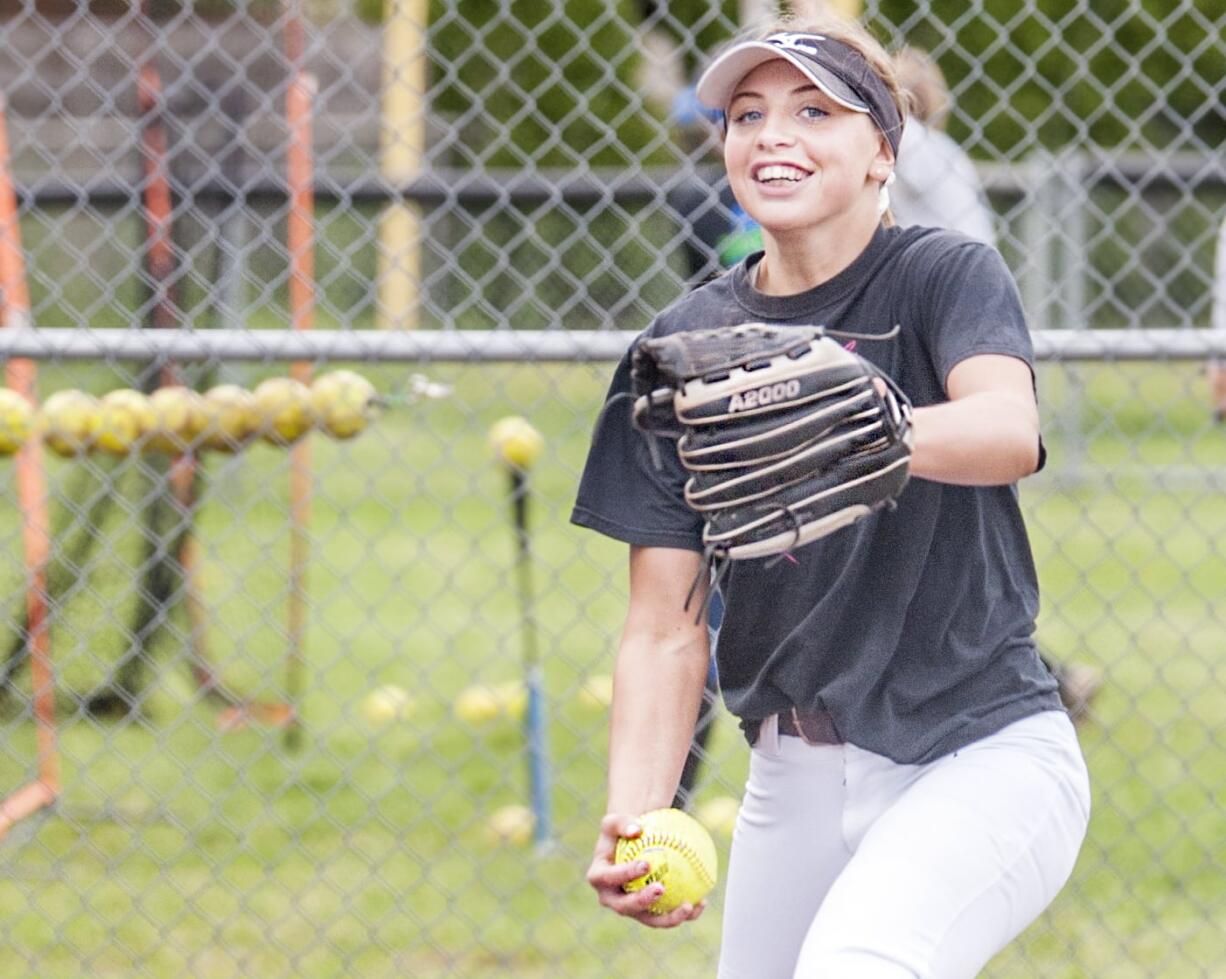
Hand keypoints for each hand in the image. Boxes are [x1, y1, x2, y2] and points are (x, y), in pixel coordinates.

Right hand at [585, 813, 706, 927]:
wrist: (629, 847)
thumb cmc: (621, 831)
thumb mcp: (615, 821)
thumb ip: (623, 823)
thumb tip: (637, 829)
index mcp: (598, 877)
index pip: (610, 877)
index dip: (626, 874)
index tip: (646, 864)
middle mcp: (611, 898)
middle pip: (626, 906)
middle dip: (643, 901)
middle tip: (661, 888)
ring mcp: (631, 909)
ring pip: (650, 920)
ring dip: (670, 918)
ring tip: (689, 906)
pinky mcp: (648, 914)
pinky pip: (667, 916)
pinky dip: (685, 913)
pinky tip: (702, 903)